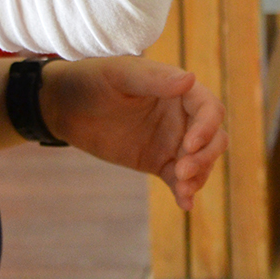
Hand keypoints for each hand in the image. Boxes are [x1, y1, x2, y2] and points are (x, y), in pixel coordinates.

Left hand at [39, 56, 226, 210]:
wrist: (65, 105)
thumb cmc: (93, 79)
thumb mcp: (120, 74)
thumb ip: (153, 79)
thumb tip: (190, 79)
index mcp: (178, 90)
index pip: (208, 108)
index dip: (206, 127)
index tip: (188, 145)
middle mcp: (182, 115)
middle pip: (214, 138)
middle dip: (205, 156)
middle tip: (181, 170)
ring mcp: (172, 140)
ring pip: (202, 161)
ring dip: (199, 176)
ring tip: (181, 188)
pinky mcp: (159, 162)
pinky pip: (180, 179)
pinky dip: (185, 192)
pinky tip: (184, 204)